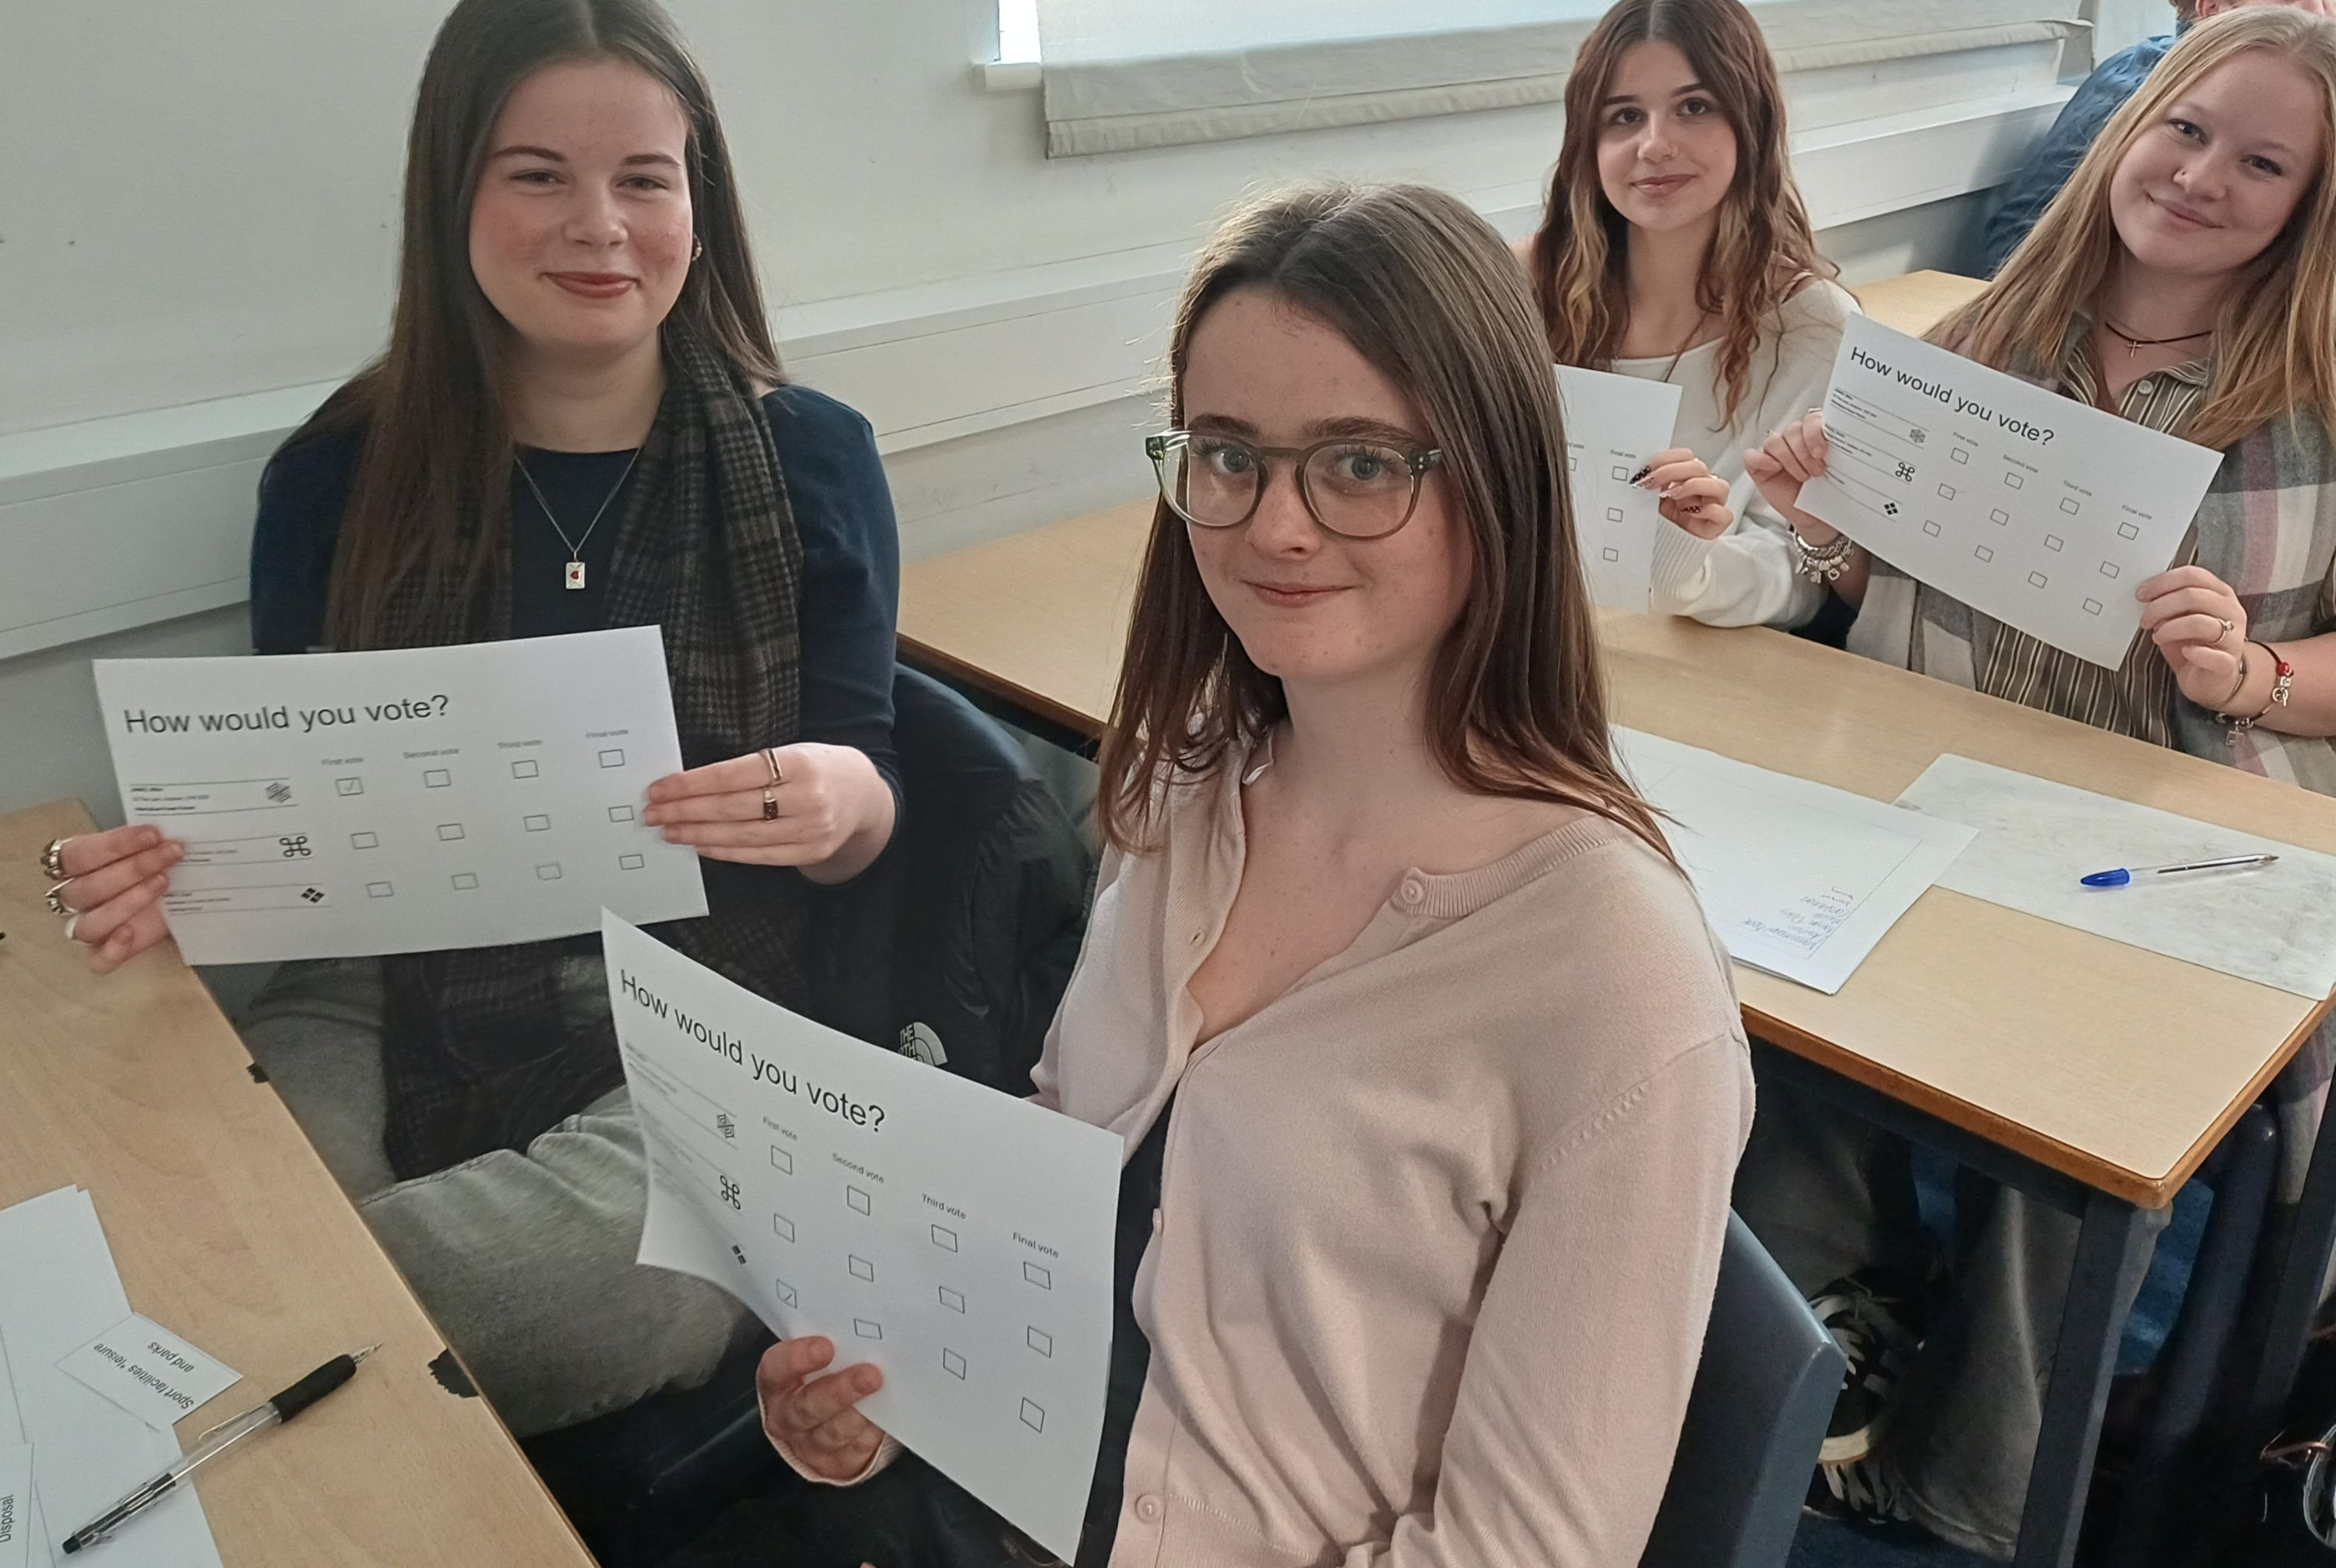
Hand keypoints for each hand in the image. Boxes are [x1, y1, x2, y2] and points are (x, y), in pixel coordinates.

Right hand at [49, 825, 184, 973]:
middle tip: (172, 853)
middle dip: (133, 868)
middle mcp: (76, 896)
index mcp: (77, 865)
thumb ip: (153, 839)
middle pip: (87, 888)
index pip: (78, 854)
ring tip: (164, 883)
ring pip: (90, 924)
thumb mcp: (153, 847)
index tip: (154, 833)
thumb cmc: (157, 864)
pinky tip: (131, 933)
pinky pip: (97, 961)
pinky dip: (112, 950)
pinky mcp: (106, 952)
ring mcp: (88, 926)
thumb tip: (179, 823)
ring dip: (127, 903)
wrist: (179, 897)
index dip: (113, 844)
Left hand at [642, 743, 890, 872]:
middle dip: (685, 811)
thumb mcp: (792, 753)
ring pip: (741, 835)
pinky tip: (702, 845)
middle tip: (654, 813)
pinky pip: (758, 855)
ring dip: (698, 833)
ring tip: (670, 830)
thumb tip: (691, 785)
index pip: (730, 776)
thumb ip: (750, 768)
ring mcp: (811, 829)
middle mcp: (807, 797)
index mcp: (798, 762)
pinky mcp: (811, 851)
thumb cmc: (819, 768)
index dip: (689, 784)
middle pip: (731, 808)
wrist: (866, 795)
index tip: (660, 789)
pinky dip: (725, 851)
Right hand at [756, 1337, 888, 1479]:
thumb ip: (831, 1344)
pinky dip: (869, 1433)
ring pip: (832, 1433)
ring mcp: (809, 1444)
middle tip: (869, 1374)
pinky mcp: (835, 1463)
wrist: (824, 1422)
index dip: (797, 1359)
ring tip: (880, 1396)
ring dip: (858, 1415)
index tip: (826, 1347)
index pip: (776, 1369)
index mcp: (777, 1383)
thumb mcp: (816, 1357)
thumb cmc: (822, 1376)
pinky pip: (853, 1451)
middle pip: (806, 1407)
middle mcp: (787, 1416)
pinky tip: (882, 1419)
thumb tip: (859, 1328)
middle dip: (839, 1391)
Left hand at [1635, 448, 1732, 540]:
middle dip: (1671, 471)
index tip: (1645, 471)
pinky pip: (1724, 514)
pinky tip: (1690, 513)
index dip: (1666, 459)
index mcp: (1684, 478)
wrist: (1661, 551)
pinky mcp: (1716, 526)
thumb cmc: (1658, 523)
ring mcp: (1711, 506)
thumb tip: (1639, 473)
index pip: (1684, 456)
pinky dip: (1710, 511)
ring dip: (1694, 486)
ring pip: (1719, 486)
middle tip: (1650, 483)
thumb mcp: (1648, 500)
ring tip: (1671, 496)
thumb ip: (1649, 485)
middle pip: (1699, 467)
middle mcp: (1701, 488)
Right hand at [1743, 412, 1832, 541]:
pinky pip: (1751, 455)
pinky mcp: (1759, 466)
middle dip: (1804, 451)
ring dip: (1789, 458)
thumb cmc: (1824, 493)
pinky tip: (1775, 468)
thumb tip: (1843, 442)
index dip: (1814, 432)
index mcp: (1814, 434)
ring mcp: (1775, 452)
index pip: (1810, 419)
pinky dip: (1762, 460)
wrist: (1814, 516)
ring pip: (1774, 441)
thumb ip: (1838, 453)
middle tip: (1816, 471)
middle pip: (1792, 430)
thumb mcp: (1837, 471)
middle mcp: (1794, 440)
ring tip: (1803, 476)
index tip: (1822, 452)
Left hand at [2138, 564, 2250, 707]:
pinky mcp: (2228, 663)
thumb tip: (2145, 595)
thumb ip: (2170, 603)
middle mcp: (2231, 611)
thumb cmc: (2192, 643)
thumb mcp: (2179, 618)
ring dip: (2170, 629)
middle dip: (2160, 607)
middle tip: (2145, 621)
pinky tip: (2185, 652)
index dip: (2163, 582)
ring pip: (2199, 623)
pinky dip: (2194, 653)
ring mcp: (2233, 637)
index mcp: (2220, 594)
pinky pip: (2212, 655)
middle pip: (2192, 596)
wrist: (2211, 679)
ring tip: (2157, 637)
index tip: (2140, 594)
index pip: (2193, 575)